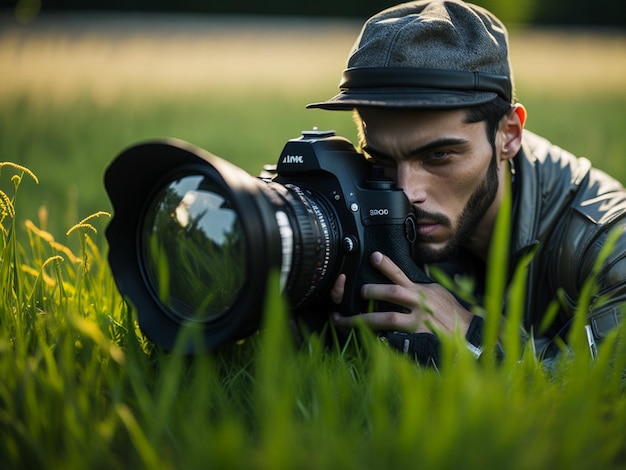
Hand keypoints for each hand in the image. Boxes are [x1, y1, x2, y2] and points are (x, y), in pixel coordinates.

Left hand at [331, 251, 472, 335]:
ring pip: (387, 318)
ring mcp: (417, 323)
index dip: (386, 265)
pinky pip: (394, 339)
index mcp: (422, 291)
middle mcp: (419, 304)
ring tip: (347, 319)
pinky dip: (380, 340)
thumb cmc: (452, 313)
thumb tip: (416, 266)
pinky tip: (365, 342)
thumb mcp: (438, 292)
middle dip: (372, 291)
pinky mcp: (417, 339)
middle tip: (360, 291)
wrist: (468, 335)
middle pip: (392, 293)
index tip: (373, 256)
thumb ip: (423, 282)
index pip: (402, 274)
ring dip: (365, 319)